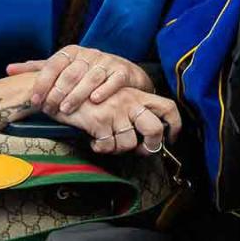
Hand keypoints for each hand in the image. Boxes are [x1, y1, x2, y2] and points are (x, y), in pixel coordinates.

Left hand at [9, 46, 154, 117]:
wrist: (122, 73)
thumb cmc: (85, 72)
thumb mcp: (62, 68)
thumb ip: (37, 69)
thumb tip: (8, 69)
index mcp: (71, 52)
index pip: (53, 65)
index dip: (43, 83)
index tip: (35, 101)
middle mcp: (89, 54)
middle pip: (70, 73)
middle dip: (58, 93)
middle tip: (49, 110)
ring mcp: (106, 62)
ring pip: (90, 77)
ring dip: (77, 94)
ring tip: (66, 109)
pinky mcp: (122, 71)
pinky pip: (113, 80)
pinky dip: (104, 89)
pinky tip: (95, 100)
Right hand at [51, 85, 182, 156]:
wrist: (64, 89)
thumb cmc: (91, 97)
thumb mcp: (117, 98)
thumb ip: (132, 110)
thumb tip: (145, 135)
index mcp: (138, 95)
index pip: (168, 108)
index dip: (175, 125)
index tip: (171, 139)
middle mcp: (130, 102)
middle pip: (155, 129)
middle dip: (151, 146)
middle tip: (140, 151)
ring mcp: (116, 112)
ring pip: (129, 144)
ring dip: (119, 149)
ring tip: (110, 143)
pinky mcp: (100, 121)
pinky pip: (108, 146)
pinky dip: (102, 148)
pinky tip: (95, 141)